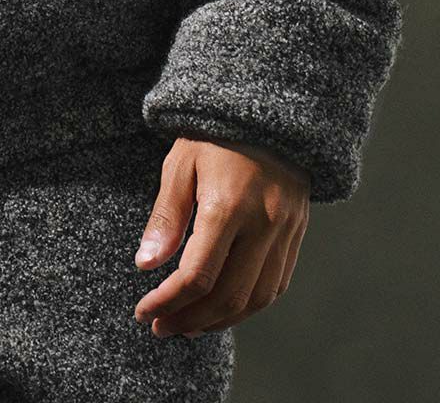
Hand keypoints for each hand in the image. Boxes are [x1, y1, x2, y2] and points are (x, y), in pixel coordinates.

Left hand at [132, 135, 310, 336]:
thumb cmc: (215, 135)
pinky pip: (275, 286)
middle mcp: (262, 224)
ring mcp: (284, 232)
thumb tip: (145, 265)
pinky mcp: (296, 235)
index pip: (198, 275)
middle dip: (189, 320)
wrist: (270, 114)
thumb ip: (166, 216)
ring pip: (255, 299)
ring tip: (186, 325)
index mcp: (227, 205)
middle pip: (227, 296)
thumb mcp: (180, 163)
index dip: (168, 301)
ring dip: (219, 321)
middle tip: (160, 326)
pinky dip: (247, 306)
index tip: (143, 310)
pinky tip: (221, 308)